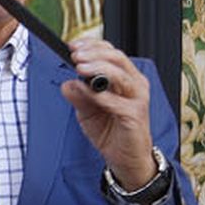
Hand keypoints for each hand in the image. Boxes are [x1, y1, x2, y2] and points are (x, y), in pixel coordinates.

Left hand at [60, 41, 160, 191]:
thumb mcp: (87, 112)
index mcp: (124, 78)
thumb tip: (67, 83)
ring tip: (80, 68)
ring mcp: (137, 98)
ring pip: (120, 74)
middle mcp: (134, 84)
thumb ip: (78, 97)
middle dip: (94, 53)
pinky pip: (117, 101)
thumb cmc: (111, 132)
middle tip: (76, 56)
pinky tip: (88, 92)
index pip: (110, 52)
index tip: (72, 47)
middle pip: (116, 58)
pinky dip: (101, 95)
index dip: (91, 46)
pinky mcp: (135, 115)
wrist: (126, 158)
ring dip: (98, 68)